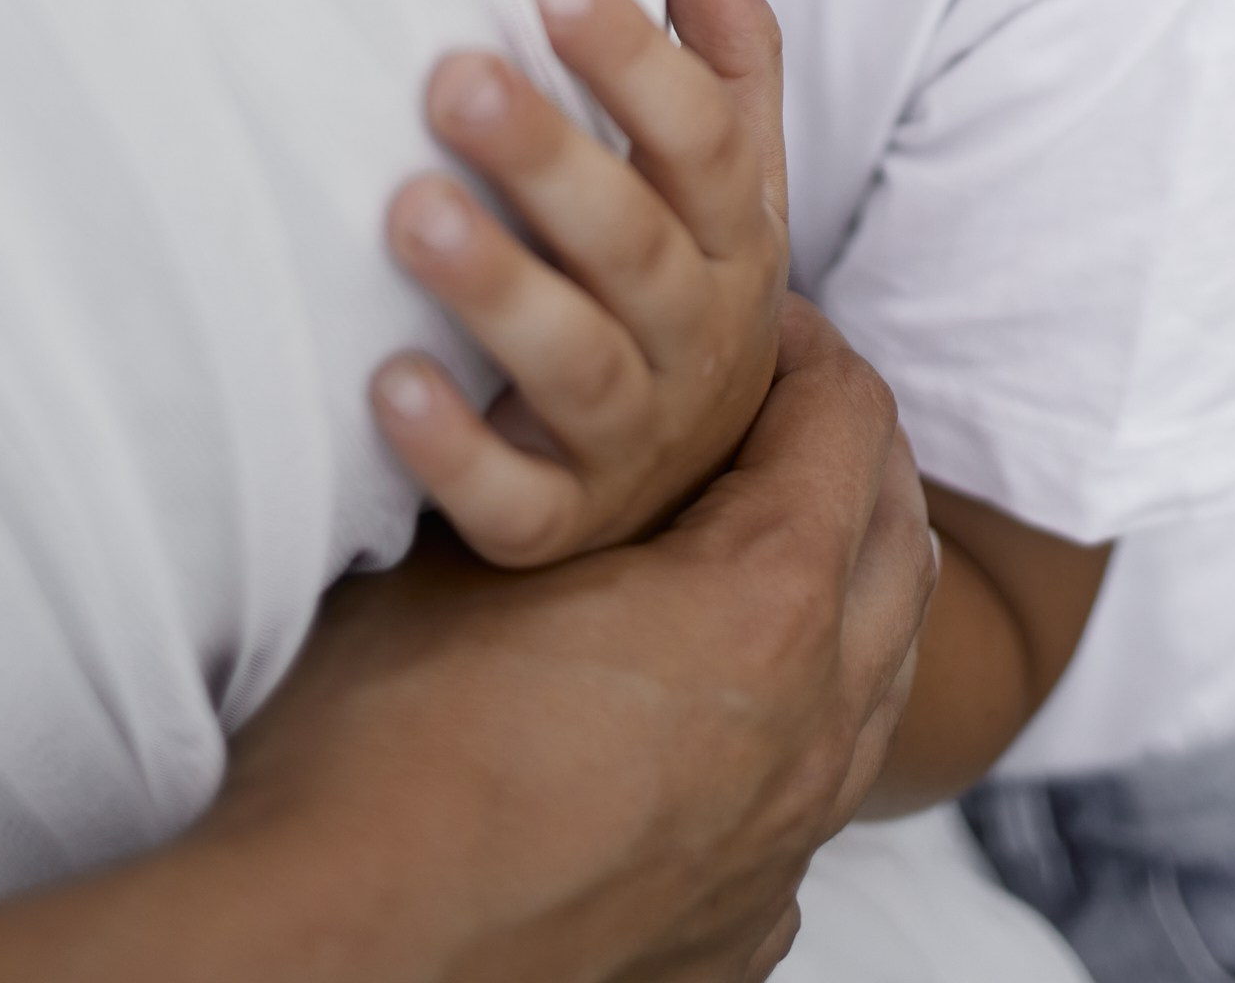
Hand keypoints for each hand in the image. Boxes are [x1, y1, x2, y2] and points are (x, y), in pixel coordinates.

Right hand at [196, 300, 934, 982]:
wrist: (340, 959)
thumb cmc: (383, 743)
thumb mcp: (461, 542)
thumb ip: (548, 458)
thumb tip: (546, 380)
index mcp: (766, 604)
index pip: (849, 419)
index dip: (803, 346)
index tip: (749, 315)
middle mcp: (817, 727)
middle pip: (894, 539)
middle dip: (842, 453)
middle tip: (764, 405)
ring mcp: (791, 841)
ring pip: (880, 678)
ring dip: (840, 585)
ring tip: (756, 534)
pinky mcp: (745, 928)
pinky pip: (816, 797)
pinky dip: (797, 722)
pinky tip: (713, 706)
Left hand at [372, 0, 788, 564]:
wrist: (705, 482)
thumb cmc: (685, 273)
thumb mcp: (731, 173)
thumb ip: (726, 53)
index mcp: (734, 232)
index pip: (700, 135)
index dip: (630, 54)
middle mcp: (692, 332)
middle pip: (630, 242)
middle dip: (545, 158)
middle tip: (452, 76)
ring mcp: (631, 435)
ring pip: (576, 364)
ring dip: (495, 288)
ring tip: (410, 213)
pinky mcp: (560, 524)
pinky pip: (515, 502)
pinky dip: (453, 453)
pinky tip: (387, 385)